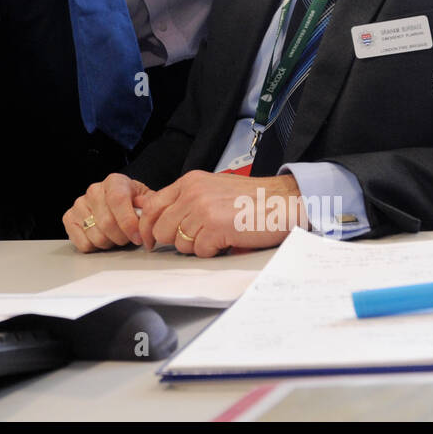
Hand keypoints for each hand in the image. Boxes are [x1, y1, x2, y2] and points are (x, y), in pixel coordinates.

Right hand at [63, 173, 155, 252]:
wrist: (118, 203)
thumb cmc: (133, 203)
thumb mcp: (148, 201)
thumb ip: (151, 207)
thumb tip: (151, 217)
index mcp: (114, 182)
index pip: (118, 201)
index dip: (129, 222)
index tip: (138, 237)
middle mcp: (94, 191)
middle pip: (107, 223)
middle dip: (122, 237)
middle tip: (129, 237)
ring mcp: (79, 204)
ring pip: (96, 237)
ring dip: (110, 243)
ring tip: (115, 235)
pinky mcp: (69, 219)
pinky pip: (83, 243)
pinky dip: (96, 247)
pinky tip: (102, 237)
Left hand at [138, 171, 306, 255]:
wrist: (284, 201)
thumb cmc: (252, 200)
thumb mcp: (212, 189)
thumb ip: (187, 200)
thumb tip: (160, 221)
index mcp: (190, 182)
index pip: (152, 206)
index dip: (148, 227)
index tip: (150, 241)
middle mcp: (192, 192)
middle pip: (162, 229)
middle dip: (176, 240)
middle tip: (199, 239)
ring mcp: (203, 209)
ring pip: (180, 243)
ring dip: (198, 246)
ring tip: (218, 236)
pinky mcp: (215, 227)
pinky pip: (199, 251)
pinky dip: (213, 251)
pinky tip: (227, 240)